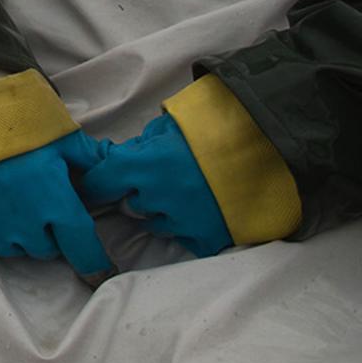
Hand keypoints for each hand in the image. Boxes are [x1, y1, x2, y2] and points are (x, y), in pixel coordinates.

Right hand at [0, 130, 112, 273]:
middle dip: (51, 235)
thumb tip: (112, 177)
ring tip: (15, 203)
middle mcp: (27, 225)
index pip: (83, 247)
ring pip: (17, 249)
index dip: (94, 264)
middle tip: (43, 206)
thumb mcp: (64, 136)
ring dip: (22, 235)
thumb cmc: (19, 121)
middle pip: (48, 250)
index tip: (101, 273)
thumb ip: (91, 161)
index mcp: (57, 203)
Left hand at [77, 115, 231, 258]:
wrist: (270, 148)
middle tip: (158, 177)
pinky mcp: (206, 237)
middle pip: (129, 204)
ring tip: (187, 190)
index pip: (97, 182)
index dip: (93, 183)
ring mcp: (182, 221)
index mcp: (143, 164)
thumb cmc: (215, 128)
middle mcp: (157, 196)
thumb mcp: (170, 125)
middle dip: (137, 193)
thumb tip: (117, 155)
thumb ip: (141, 144)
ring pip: (156, 223)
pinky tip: (204, 207)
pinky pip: (185, 237)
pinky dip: (189, 226)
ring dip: (162, 210)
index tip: (91, 184)